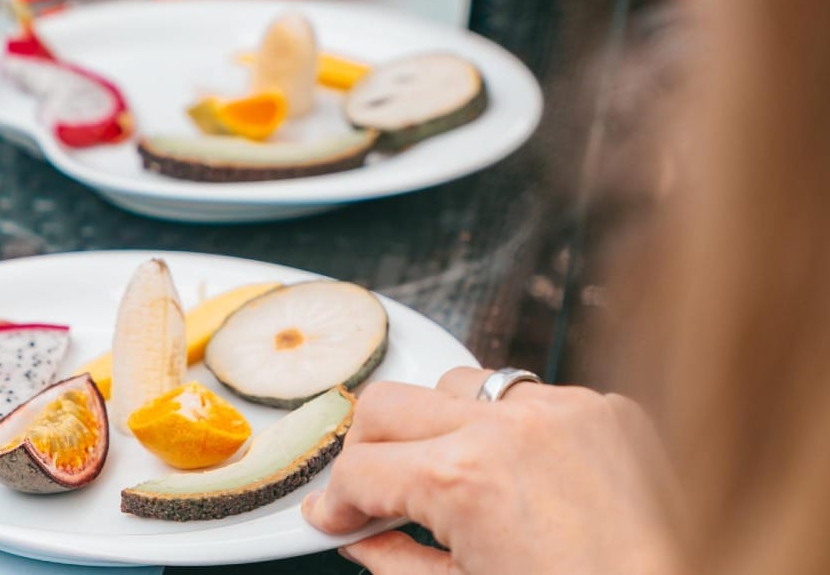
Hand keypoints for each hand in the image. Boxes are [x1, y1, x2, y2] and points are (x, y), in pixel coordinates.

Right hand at [302, 368, 678, 574]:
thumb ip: (395, 561)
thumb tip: (362, 538)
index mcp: (463, 478)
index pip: (358, 468)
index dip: (334, 501)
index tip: (334, 515)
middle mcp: (507, 426)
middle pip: (387, 403)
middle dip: (366, 449)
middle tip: (373, 489)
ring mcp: (561, 409)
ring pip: (457, 384)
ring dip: (439, 424)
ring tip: (453, 473)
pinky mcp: (606, 408)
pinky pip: (530, 396)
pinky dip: (512, 429)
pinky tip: (524, 473)